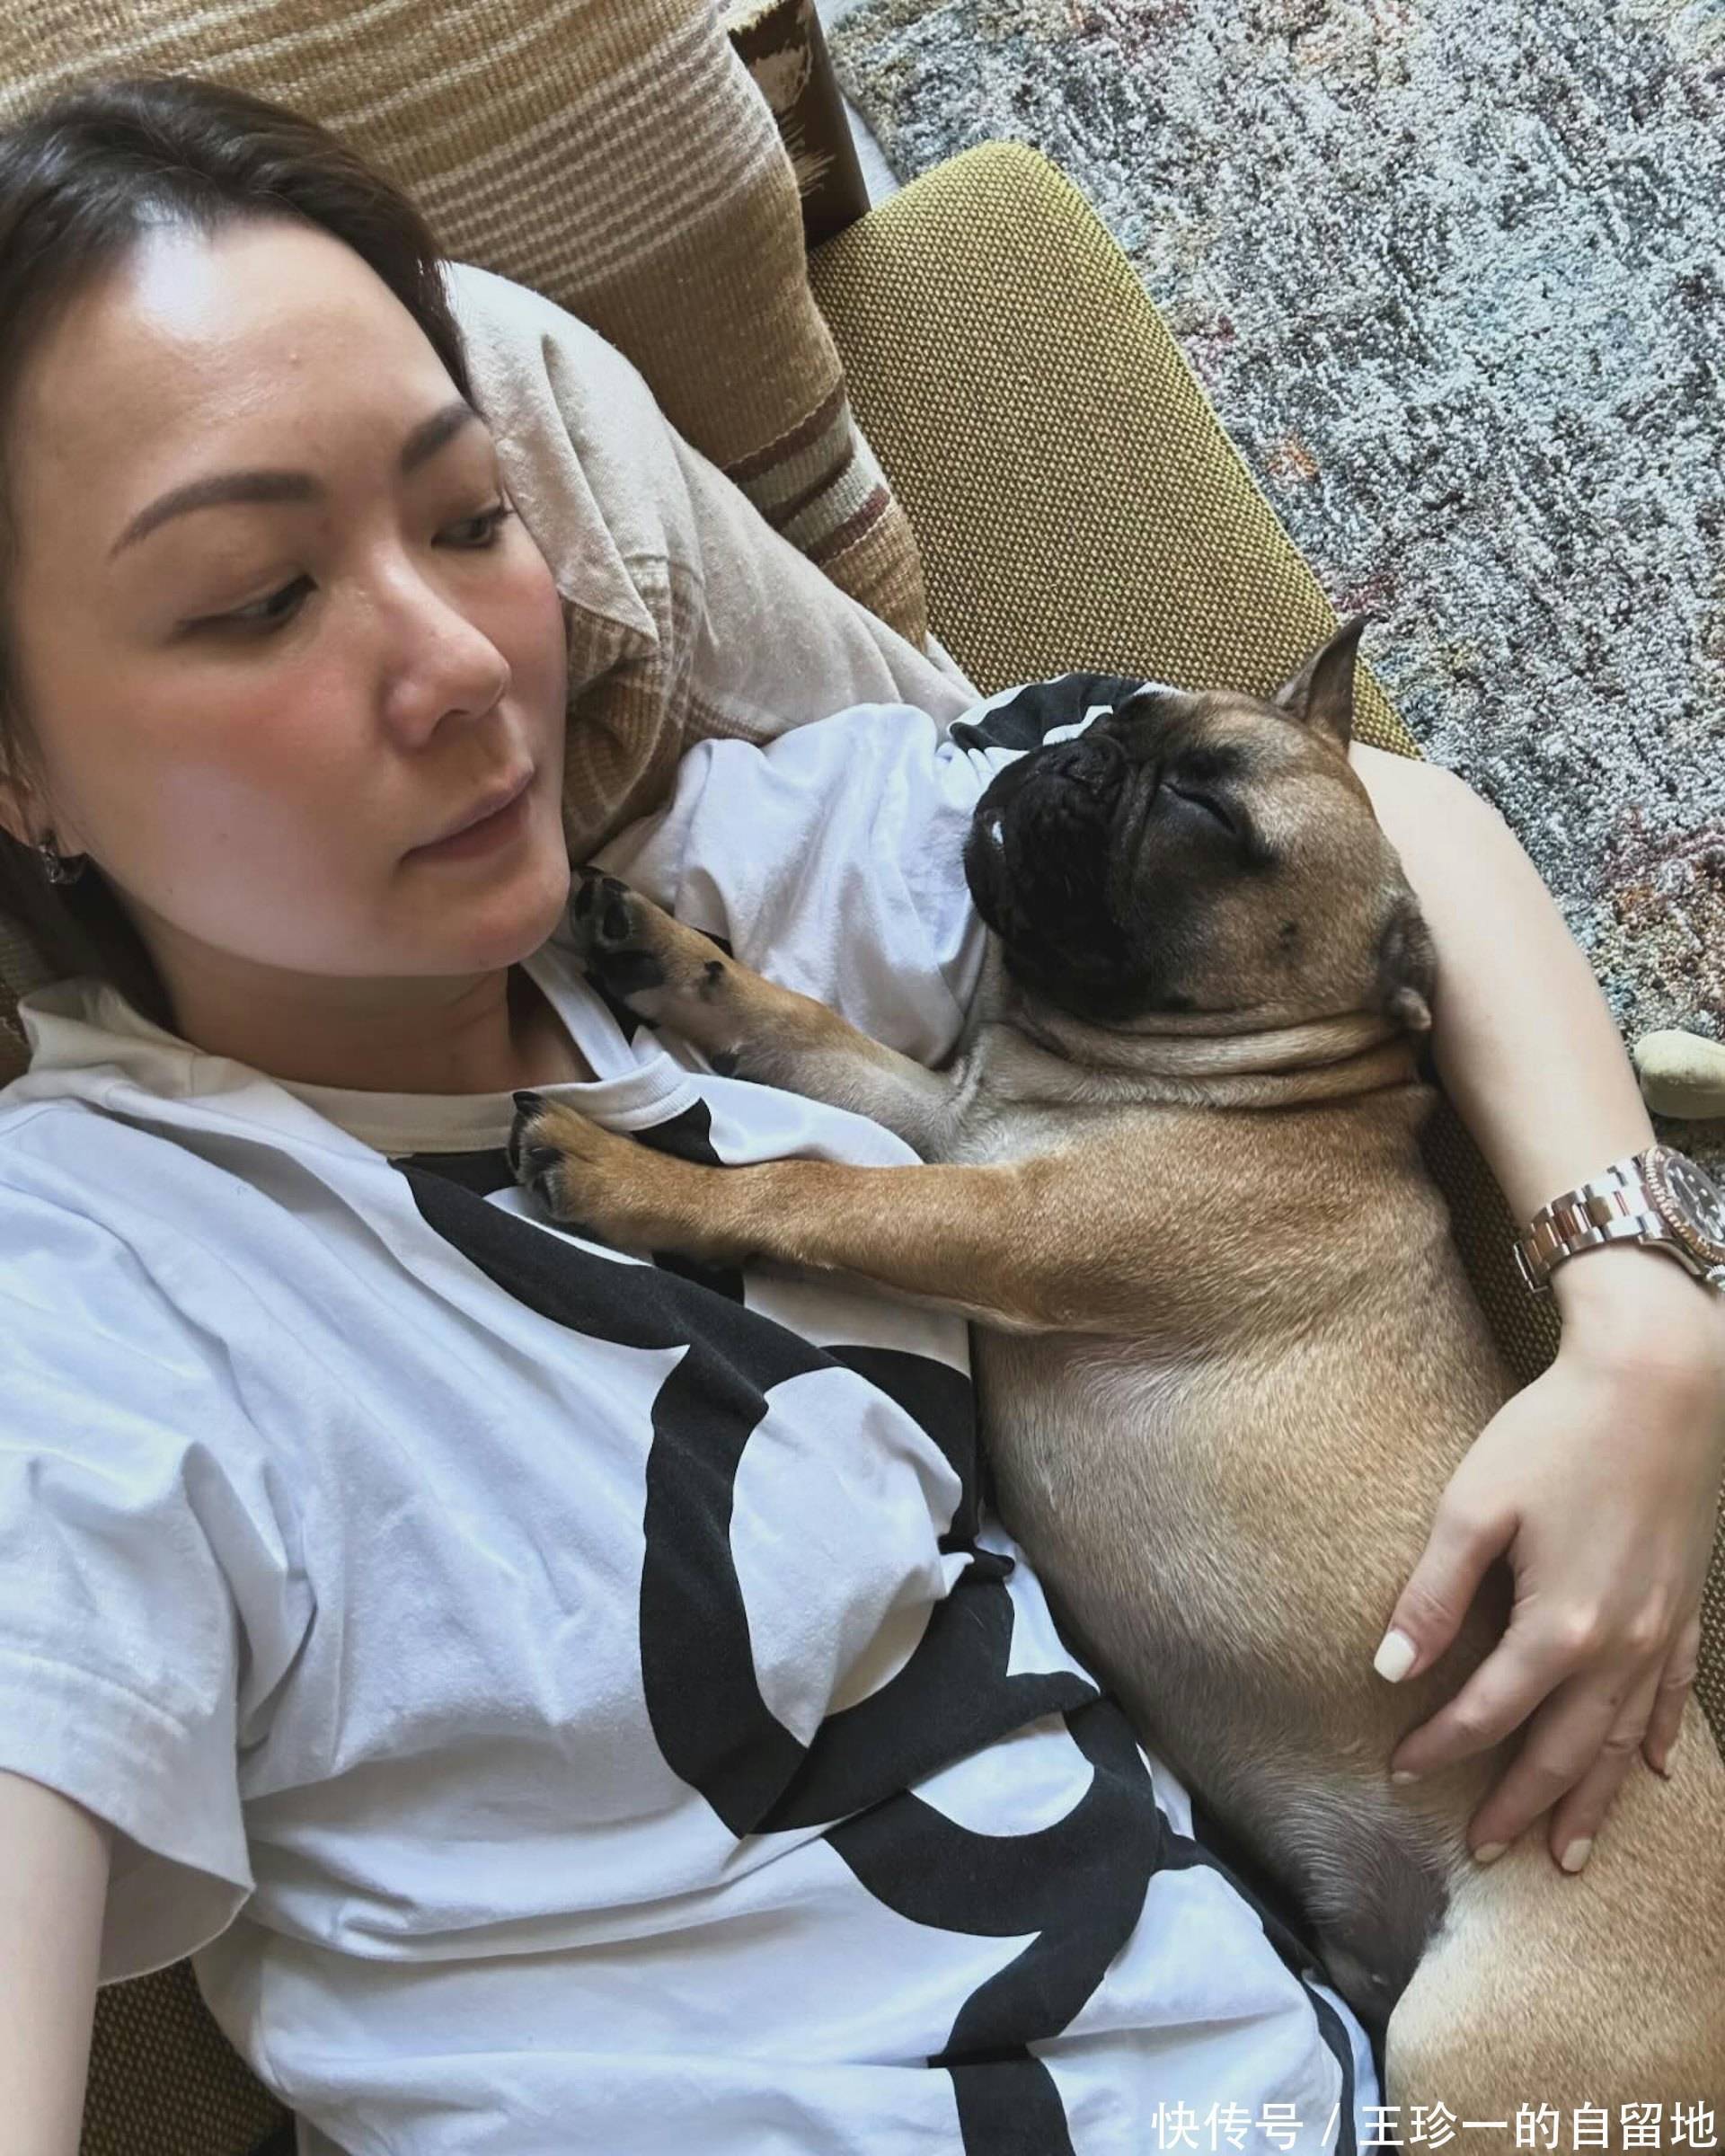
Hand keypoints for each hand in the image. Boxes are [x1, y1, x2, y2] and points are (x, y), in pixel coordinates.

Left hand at [1370, 1250, 1724, 1872]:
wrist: (1662, 1378)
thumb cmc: (1556, 1431)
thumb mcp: (1476, 1506)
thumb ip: (1433, 1595)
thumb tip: (1388, 1670)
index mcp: (1562, 1627)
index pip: (1490, 1714)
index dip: (1441, 1748)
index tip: (1398, 1773)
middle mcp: (1622, 1646)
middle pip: (1565, 1749)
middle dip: (1522, 1805)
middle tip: (1487, 1854)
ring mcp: (1664, 1629)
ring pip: (1624, 1740)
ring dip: (1595, 1798)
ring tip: (1569, 1853)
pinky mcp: (1687, 1602)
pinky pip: (1674, 1695)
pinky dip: (1657, 1738)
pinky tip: (1654, 1769)